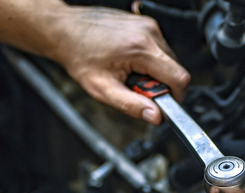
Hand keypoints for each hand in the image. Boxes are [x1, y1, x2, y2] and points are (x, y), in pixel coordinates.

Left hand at [48, 6, 188, 123]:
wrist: (65, 31)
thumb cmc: (79, 56)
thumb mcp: (103, 89)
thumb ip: (131, 105)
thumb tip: (155, 117)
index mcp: (141, 49)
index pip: (179, 78)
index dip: (175, 97)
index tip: (160, 103)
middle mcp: (149, 33)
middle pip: (175, 69)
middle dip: (160, 85)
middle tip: (135, 87)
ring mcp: (148, 26)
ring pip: (168, 60)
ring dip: (154, 73)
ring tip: (129, 72)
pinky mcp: (145, 24)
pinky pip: (159, 49)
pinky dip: (149, 60)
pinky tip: (129, 61)